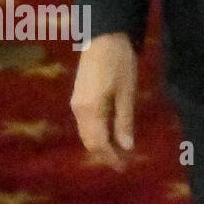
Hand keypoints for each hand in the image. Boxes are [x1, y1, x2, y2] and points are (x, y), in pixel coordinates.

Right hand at [70, 32, 137, 169]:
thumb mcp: (127, 91)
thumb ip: (124, 120)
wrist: (104, 36)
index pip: (98, 143)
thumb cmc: (120, 62)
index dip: (110, 157)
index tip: (124, 167)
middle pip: (89, 140)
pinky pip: (85, 122)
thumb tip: (127, 146)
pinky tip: (110, 133)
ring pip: (86, 132)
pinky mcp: (78, 96)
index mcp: (90, 110)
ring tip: (119, 150)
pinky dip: (97, 132)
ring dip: (100, 143)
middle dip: (105, 153)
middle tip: (123, 162)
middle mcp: (78, 110)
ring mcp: (76, 103)